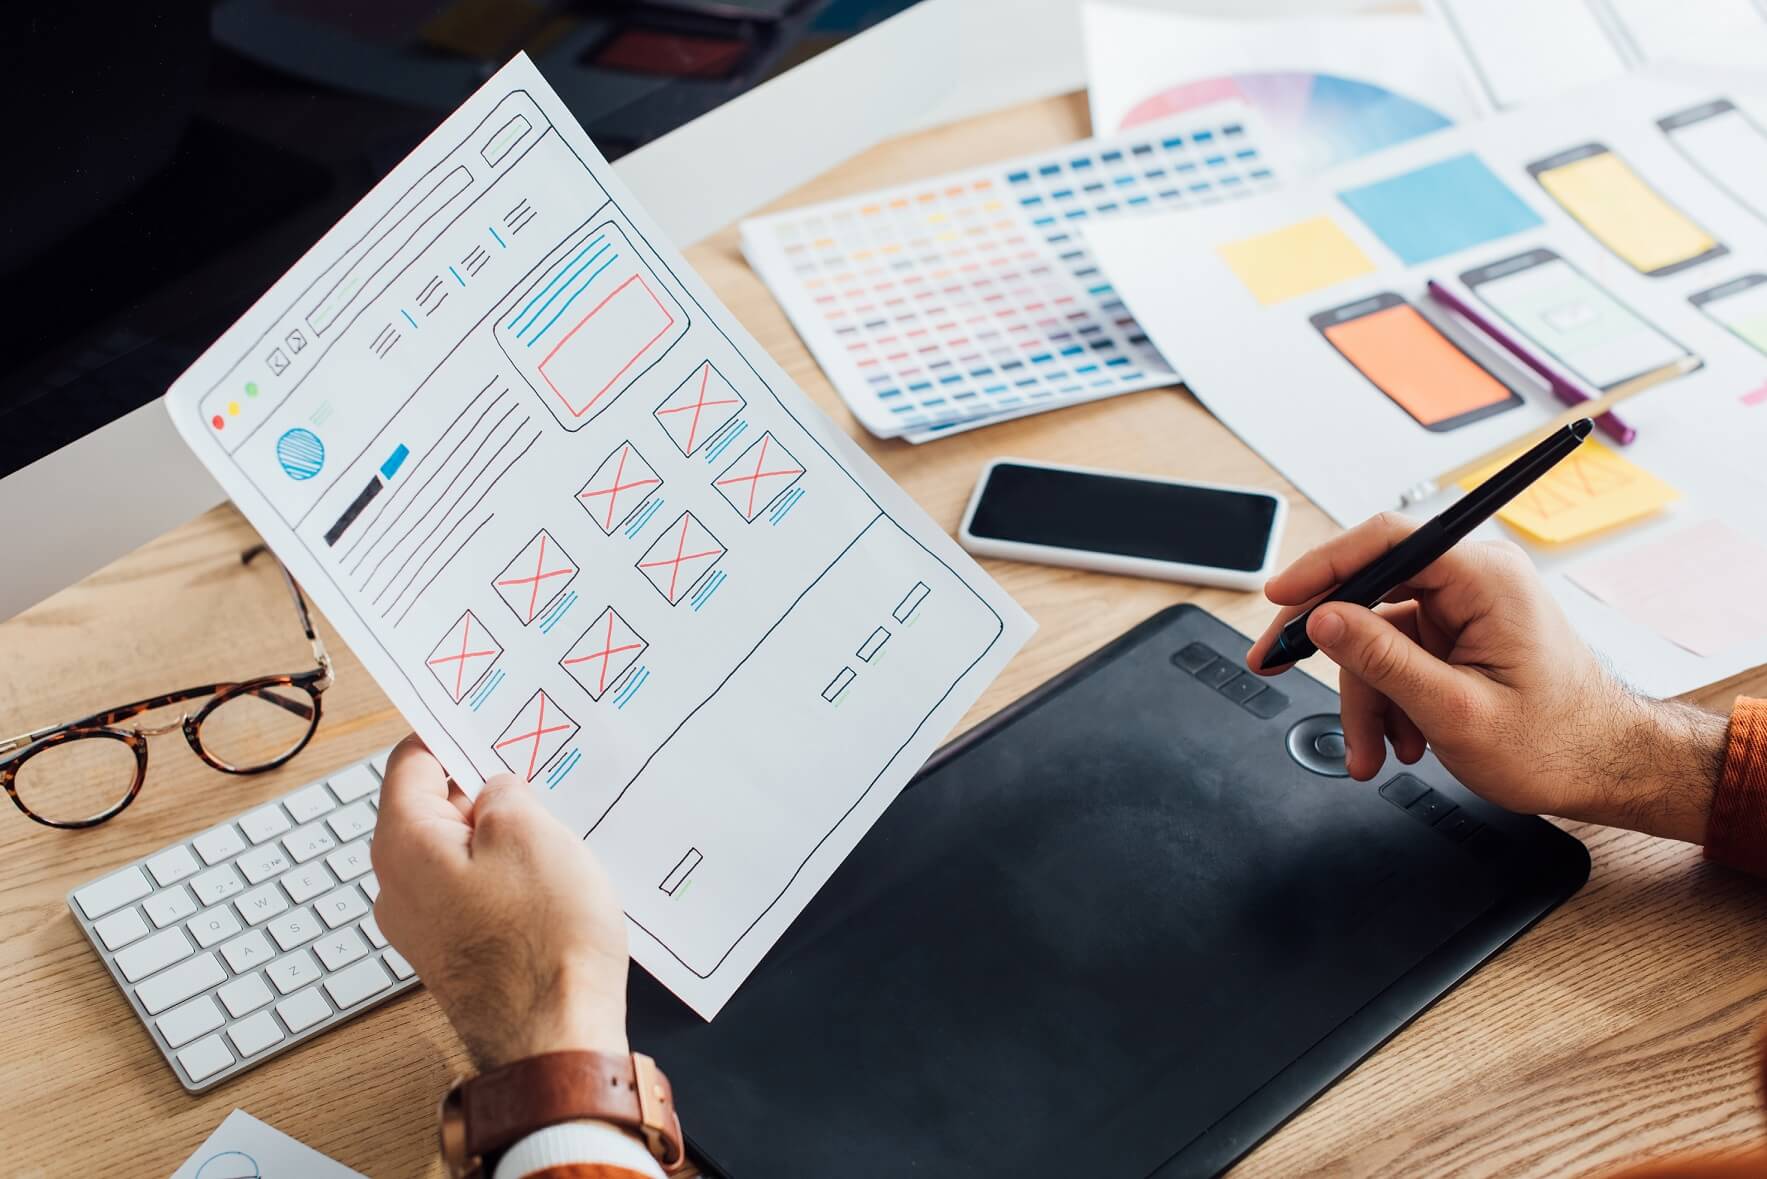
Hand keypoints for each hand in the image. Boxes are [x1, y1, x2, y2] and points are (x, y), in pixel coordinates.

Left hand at [371, 736, 630, 1069]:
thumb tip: (495, 794)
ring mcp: (424, 927)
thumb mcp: (532, 832)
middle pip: (430, 808)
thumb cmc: (543, 943)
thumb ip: (503, 794)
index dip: (451, 734)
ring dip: (499, 835)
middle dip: (481, 787)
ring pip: (456, 853)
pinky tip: (549, 879)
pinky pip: (472, 893)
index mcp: (404, 845)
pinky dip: (506, 875)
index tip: (486, 719)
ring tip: (552, 828)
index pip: (410, 763)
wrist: (556, 1040)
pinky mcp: (457, 954)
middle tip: (532, 771)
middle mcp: (398, 887)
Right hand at [1247, 513, 1723, 842]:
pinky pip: (1397, 655)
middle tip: (1275, 666)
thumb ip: (1383, 660)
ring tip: (1372, 752)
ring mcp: (1465, 608)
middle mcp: (1475, 581)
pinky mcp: (1458, 634)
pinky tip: (1399, 739)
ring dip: (1366, 698)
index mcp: (1485, 578)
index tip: (1281, 596)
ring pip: (1377, 635)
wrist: (1606, 769)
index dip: (1325, 565)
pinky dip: (1388, 699)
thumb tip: (1324, 617)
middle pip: (1370, 591)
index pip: (1387, 542)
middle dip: (1332, 648)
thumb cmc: (1558, 743)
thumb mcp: (1456, 710)